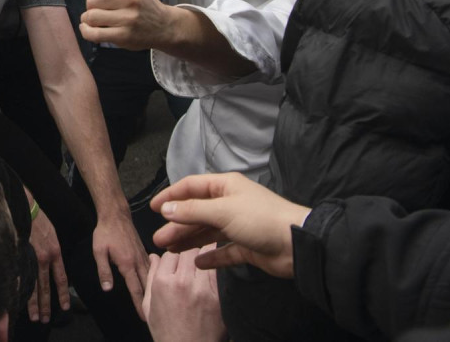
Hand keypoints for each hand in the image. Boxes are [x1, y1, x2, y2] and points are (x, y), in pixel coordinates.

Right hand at [28, 208, 69, 322]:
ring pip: (33, 286)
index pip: (61, 278)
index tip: (65, 306)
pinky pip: (20, 277)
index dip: (63, 294)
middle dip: (46, 305)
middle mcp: (44, 258)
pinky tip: (19, 299)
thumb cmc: (39, 219)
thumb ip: (52, 251)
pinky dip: (20, 289)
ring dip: (34, 304)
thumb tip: (51, 266)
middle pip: (46, 287)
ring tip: (35, 317)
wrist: (26, 207)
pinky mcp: (20, 255)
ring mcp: (31, 258)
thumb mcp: (52, 234)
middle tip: (45, 319)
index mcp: (55, 252)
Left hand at [64, 0, 168, 50]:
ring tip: (100, 19)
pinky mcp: (124, 36)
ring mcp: (128, 19)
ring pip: (91, 17)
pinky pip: (95, 34)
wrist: (163, 26)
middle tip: (104, 7)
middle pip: (91, 1)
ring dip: (89, 19)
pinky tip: (90, 29)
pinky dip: (87, 32)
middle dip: (91, 5)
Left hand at [93, 211, 149, 313]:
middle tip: (153, 313)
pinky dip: (155, 276)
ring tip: (157, 301)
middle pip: (147, 284)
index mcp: (127, 263)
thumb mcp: (99, 251)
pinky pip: (151, 267)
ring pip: (152, 275)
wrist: (116, 214)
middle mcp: (138, 261)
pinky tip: (156, 282)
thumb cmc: (105, 232)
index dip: (139, 303)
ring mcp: (143, 255)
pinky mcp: (143, 250)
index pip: (135, 288)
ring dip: (154, 288)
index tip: (143, 315)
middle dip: (150, 300)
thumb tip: (108, 289)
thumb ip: (104, 270)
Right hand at [142, 250, 226, 341]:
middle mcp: (181, 282)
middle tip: (190, 259)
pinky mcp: (216, 296)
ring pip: (204, 257)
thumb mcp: (149, 306)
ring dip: (203, 258)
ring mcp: (201, 289)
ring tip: (203, 262)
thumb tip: (153, 256)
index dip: (172, 255)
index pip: (169, 253)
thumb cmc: (166, 332)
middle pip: (187, 250)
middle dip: (188, 252)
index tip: (175, 262)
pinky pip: (216, 272)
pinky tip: (214, 270)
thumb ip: (150, 277)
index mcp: (162, 283)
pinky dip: (215, 268)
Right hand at [151, 172, 310, 278]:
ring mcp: (238, 226)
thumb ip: (192, 211)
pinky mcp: (246, 247)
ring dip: (189, 240)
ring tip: (170, 250)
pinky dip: (211, 256)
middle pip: (197, 212)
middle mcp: (230, 204)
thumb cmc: (259, 219)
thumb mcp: (222, 211)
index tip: (154, 208)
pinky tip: (198, 262)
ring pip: (208, 232)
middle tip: (159, 239)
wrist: (295, 244)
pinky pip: (223, 251)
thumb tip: (166, 209)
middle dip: (178, 225)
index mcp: (226, 187)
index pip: (192, 187)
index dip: (172, 196)